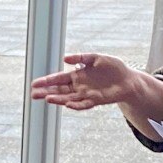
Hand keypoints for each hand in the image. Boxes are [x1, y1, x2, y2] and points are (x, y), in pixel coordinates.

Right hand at [30, 53, 144, 111]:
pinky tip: (67, 104)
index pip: (58, 78)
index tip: (35, 83)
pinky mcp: (96, 101)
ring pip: (68, 98)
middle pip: (59, 90)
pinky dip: (76, 105)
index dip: (47, 81)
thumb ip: (81, 58)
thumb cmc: (113, 67)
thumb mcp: (96, 58)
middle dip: (46, 92)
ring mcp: (86, 95)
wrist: (128, 80)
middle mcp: (79, 86)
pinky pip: (84, 104)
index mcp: (77, 75)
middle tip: (33, 94)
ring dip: (58, 99)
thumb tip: (65, 59)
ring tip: (46, 99)